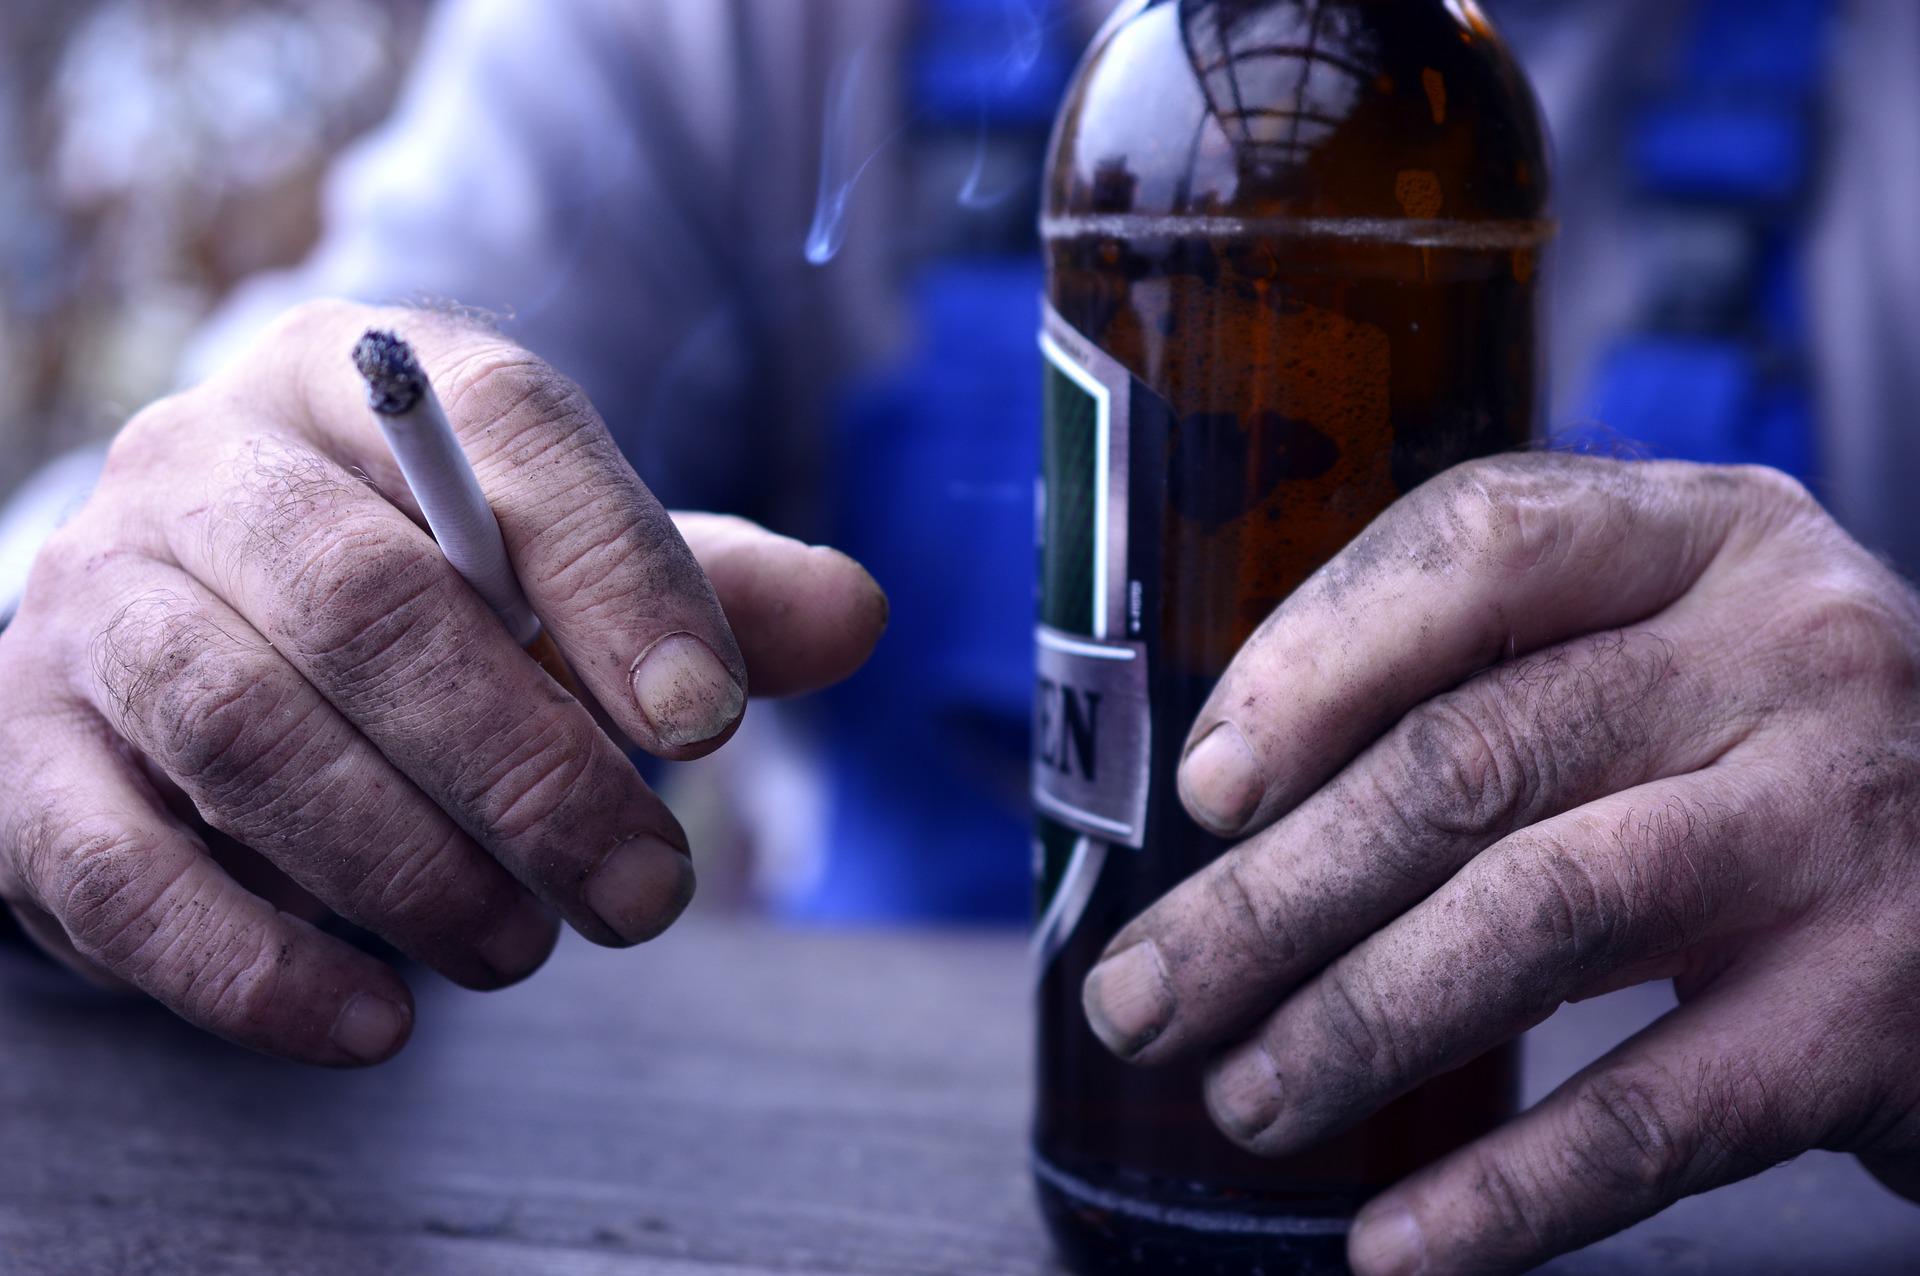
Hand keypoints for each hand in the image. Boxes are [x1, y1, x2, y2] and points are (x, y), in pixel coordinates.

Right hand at [0, 300, 885, 1066]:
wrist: (190, 638)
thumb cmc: (420, 597)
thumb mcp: (561, 569)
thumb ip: (698, 591)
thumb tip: (856, 614)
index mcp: (364, 379)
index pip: (502, 426)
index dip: (614, 572)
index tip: (708, 719)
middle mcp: (209, 466)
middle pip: (367, 600)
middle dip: (528, 767)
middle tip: (649, 892)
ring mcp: (94, 605)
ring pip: (244, 729)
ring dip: (409, 866)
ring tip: (524, 949)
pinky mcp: (23, 757)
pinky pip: (120, 868)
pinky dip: (254, 963)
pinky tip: (374, 1022)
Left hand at [1080, 454, 1919, 1272]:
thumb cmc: (1779, 763)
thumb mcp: (1672, 655)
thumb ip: (1499, 673)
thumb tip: (1238, 799)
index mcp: (1707, 537)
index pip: (1478, 547)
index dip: (1312, 660)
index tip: (1205, 786)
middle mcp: (1788, 654)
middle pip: (1466, 760)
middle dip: (1270, 897)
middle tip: (1141, 992)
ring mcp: (1843, 826)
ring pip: (1536, 917)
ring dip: (1351, 1026)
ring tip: (1240, 1102)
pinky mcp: (1877, 1009)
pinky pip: (1654, 1112)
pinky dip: (1505, 1191)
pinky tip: (1393, 1244)